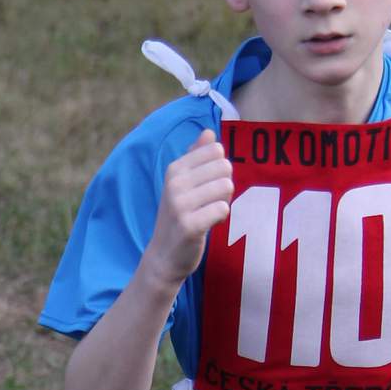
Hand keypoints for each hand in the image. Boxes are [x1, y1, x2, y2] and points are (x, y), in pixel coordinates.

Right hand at [145, 130, 233, 288]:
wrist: (164, 256)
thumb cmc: (179, 216)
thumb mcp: (182, 184)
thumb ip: (196, 157)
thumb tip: (209, 132)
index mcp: (175, 169)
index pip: (216, 150)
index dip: (220, 169)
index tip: (207, 185)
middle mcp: (175, 183)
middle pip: (225, 167)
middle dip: (225, 186)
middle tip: (210, 202)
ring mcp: (180, 205)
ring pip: (226, 187)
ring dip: (224, 202)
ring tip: (208, 213)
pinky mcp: (190, 225)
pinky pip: (222, 209)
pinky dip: (221, 218)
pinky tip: (208, 225)